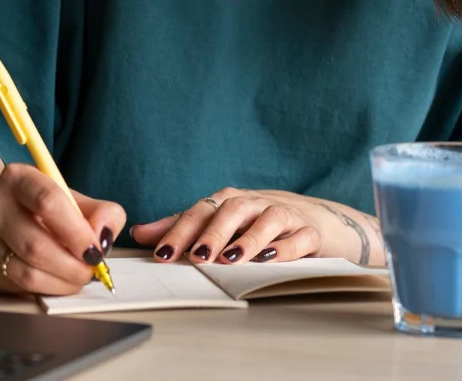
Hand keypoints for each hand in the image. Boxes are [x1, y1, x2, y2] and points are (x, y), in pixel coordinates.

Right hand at [0, 163, 126, 295]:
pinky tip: (58, 280)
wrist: (8, 210)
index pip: (48, 202)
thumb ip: (103, 213)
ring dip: (60, 282)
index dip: (76, 232)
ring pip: (25, 272)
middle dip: (71, 266)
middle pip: (35, 244)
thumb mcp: (77, 199)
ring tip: (77, 277)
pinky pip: (18, 287)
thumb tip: (103, 236)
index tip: (95, 251)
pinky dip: (46, 289)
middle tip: (90, 270)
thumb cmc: (47, 206)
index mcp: (19, 178)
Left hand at [129, 188, 382, 266]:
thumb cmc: (262, 224)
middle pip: (232, 209)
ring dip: (248, 238)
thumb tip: (139, 233)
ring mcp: (286, 215)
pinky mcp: (311, 231)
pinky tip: (273, 259)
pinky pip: (300, 237)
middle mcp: (256, 203)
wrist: (322, 220)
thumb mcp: (223, 224)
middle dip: (213, 232)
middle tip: (197, 257)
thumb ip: (184, 228)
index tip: (162, 254)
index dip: (180, 231)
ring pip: (268, 218)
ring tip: (231, 259)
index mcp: (231, 201)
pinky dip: (286, 247)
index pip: (201, 211)